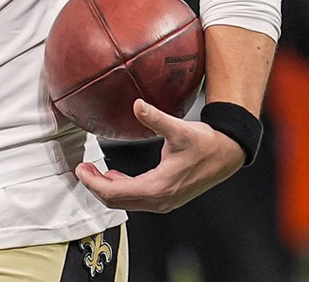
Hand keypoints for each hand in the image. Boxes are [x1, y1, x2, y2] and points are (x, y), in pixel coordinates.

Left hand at [74, 99, 244, 212]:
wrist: (227, 155)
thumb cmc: (206, 144)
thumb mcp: (179, 130)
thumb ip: (156, 118)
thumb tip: (138, 105)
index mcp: (158, 187)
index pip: (115, 192)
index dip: (93, 183)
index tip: (81, 169)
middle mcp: (159, 200)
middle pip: (117, 202)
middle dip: (95, 186)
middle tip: (82, 169)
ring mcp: (163, 202)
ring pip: (126, 203)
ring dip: (107, 189)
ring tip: (93, 172)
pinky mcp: (166, 199)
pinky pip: (136, 200)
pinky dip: (121, 190)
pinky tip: (116, 176)